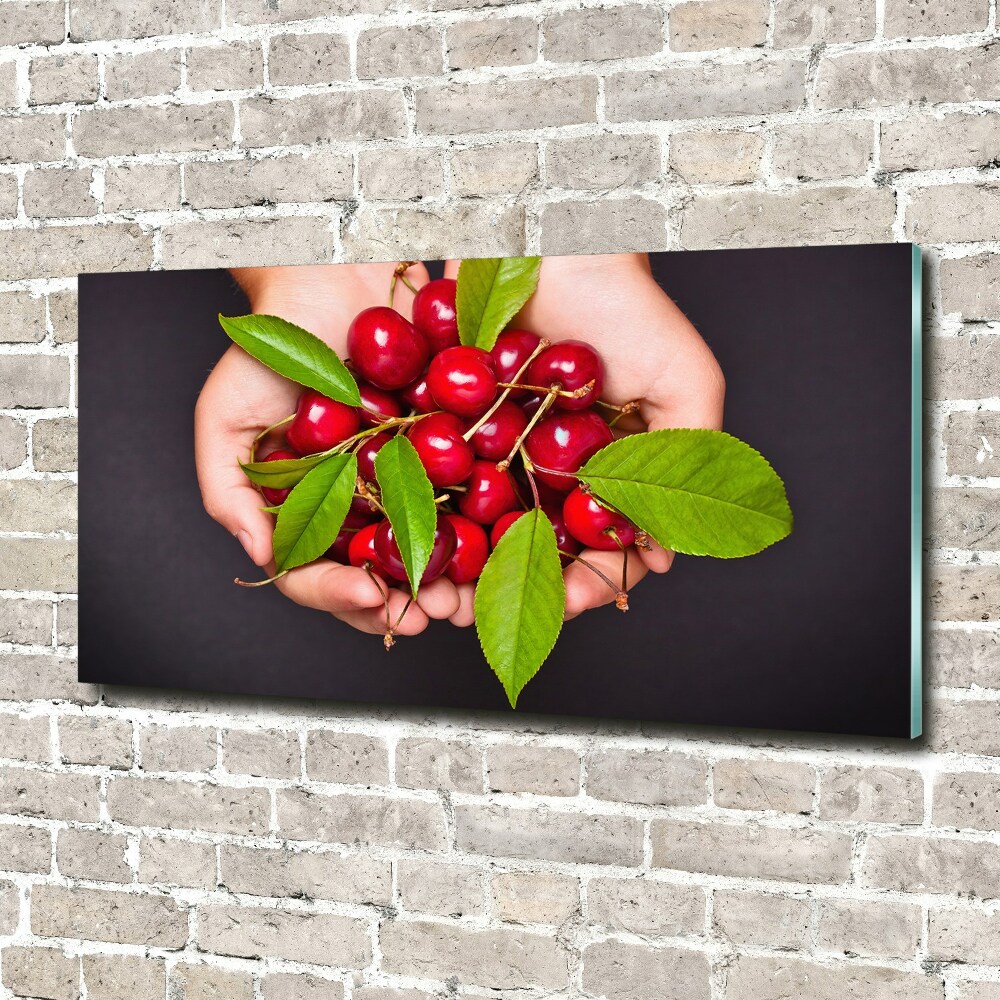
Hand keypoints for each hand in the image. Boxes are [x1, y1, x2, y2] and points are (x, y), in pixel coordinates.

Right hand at [194, 263, 463, 636]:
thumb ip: (229, 492)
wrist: (336, 276)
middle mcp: (359, 505)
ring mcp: (409, 482)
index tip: (370, 599)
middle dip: (405, 604)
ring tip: (464, 596)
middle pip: (380, 576)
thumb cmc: (273, 345)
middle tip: (430, 614)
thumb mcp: (227, 418)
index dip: (338, 597)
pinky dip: (484, 524)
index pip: (315, 574)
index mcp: (307, 510)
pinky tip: (497, 541)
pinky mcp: (453, 451)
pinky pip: (471, 495)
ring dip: (450, 581)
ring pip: (431, 549)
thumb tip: (260, 556)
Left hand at [447, 253, 724, 620]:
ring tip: (439, 594)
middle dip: (508, 590)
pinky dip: (421, 513)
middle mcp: (547, 472)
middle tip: (487, 616)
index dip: (588, 584)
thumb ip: (689, 461)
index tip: (572, 603)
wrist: (553, 240)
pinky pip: (434, 480)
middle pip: (529, 551)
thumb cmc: (629, 308)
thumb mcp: (685, 384)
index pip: (598, 550)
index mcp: (604, 475)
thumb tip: (664, 555)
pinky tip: (404, 541)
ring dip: (458, 568)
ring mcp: (495, 451)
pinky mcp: (447, 423)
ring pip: (476, 528)